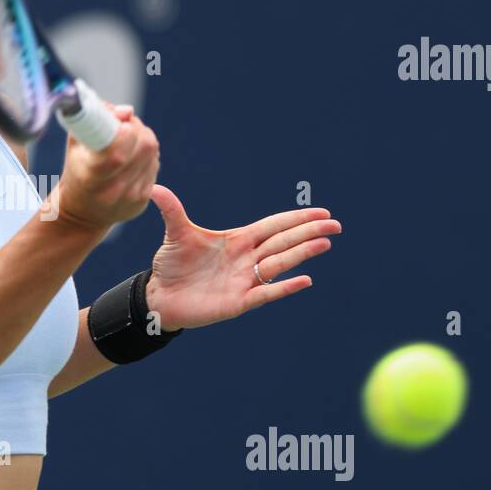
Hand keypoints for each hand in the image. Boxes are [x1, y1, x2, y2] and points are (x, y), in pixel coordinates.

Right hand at [49, 103, 158, 232]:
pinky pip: (154, 164)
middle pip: (143, 146)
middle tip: (123, 126)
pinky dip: (146, 155)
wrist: (81, 214)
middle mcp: (112, 190)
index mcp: (91, 176)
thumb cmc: (76, 171)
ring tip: (126, 140)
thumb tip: (127, 111)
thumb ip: (95, 119)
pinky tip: (132, 157)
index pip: (118, 151)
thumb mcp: (76, 143)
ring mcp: (130, 197)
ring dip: (142, 139)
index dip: (125, 130)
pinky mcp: (142, 199)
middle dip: (136, 128)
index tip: (118, 123)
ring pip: (151, 152)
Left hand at [143, 185, 341, 330]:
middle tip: (335, 225)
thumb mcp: (176, 234)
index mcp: (238, 240)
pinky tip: (305, 280)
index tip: (321, 212)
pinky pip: (266, 294)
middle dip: (308, 232)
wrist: (161, 295)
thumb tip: (155, 188)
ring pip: (280, 264)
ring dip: (302, 253)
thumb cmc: (172, 264)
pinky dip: (285, 287)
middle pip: (283, 242)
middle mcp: (247, 259)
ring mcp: (245, 280)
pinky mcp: (239, 302)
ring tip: (325, 243)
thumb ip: (172, 211)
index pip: (273, 226)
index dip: (296, 219)